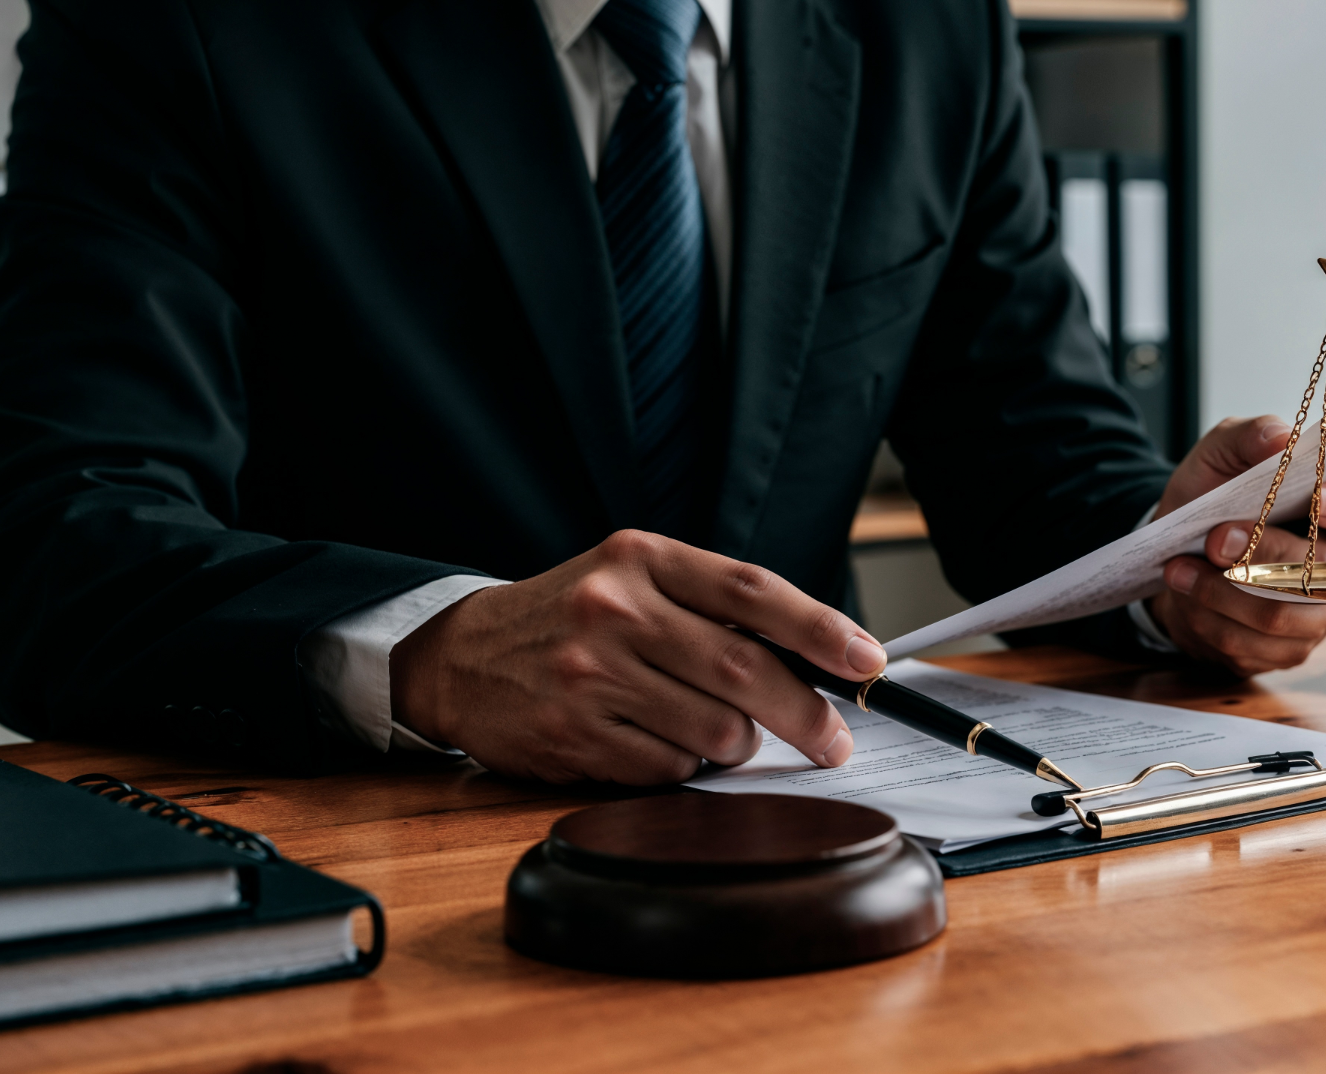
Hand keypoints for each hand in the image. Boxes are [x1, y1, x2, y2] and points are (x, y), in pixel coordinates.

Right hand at [389, 531, 885, 784]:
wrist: (458, 656)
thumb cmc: (569, 616)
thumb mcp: (632, 578)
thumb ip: (711, 605)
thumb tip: (816, 657)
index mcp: (642, 558)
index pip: (751, 591)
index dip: (820, 628)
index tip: (867, 660)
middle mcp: (615, 609)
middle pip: (742, 670)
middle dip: (806, 713)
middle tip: (833, 739)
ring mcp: (590, 673)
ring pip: (714, 730)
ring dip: (737, 744)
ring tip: (721, 733)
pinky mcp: (573, 734)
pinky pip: (668, 767)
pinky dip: (683, 765)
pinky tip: (660, 743)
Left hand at [1144, 416, 1325, 675]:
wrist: (1173, 553)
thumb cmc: (1210, 498)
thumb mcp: (1219, 454)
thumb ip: (1249, 436)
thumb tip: (1280, 437)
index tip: (1315, 498)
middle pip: (1320, 569)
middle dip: (1262, 552)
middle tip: (1215, 537)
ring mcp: (1317, 616)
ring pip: (1280, 615)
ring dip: (1222, 591)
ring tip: (1181, 567)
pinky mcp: (1286, 651)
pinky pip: (1250, 646)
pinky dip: (1208, 617)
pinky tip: (1185, 593)